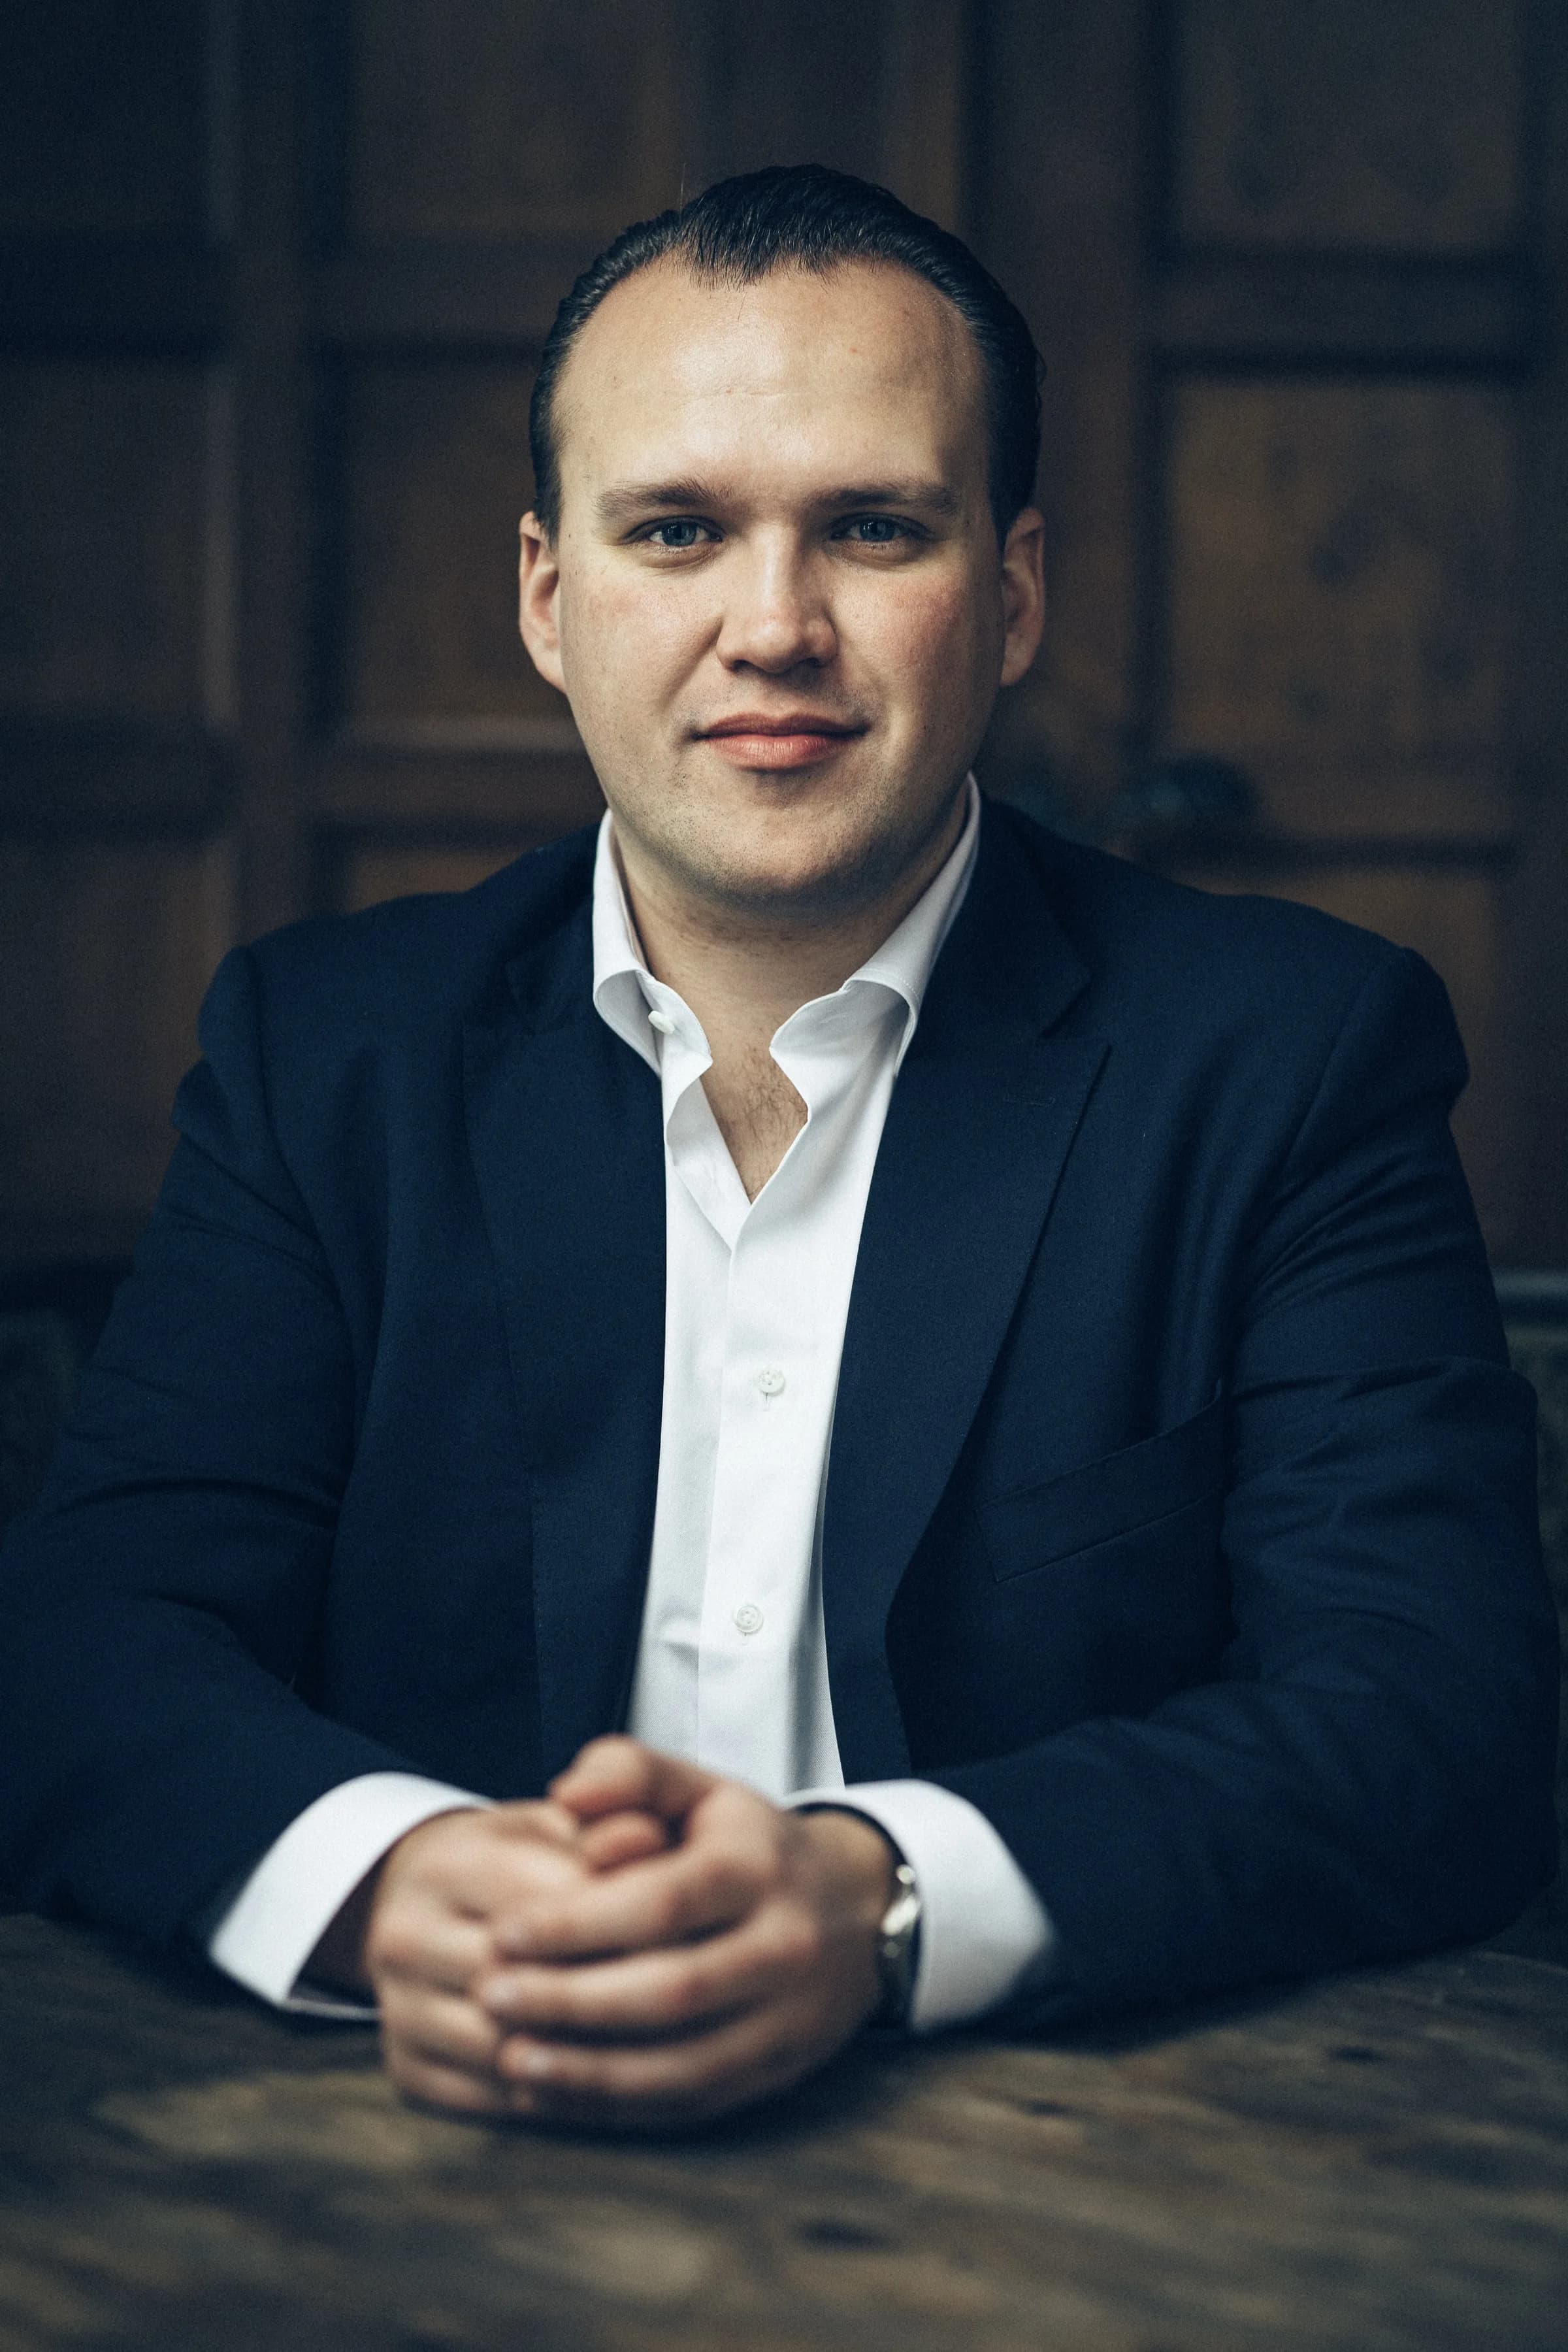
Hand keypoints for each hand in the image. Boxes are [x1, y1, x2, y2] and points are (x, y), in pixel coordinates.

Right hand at [351, 1800, 668, 2115]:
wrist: (431, 1904)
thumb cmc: (519, 1858)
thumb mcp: (560, 1825)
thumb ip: (609, 1822)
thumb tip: (649, 1839)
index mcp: (447, 1861)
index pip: (550, 1905)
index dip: (630, 1922)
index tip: (697, 1936)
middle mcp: (404, 1935)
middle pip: (525, 1984)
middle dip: (611, 1996)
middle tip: (693, 2009)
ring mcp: (398, 2008)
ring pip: (507, 2049)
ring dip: (585, 2058)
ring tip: (662, 2053)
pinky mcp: (405, 2069)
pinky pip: (489, 2099)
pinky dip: (554, 2098)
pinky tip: (609, 2082)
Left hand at [474, 1738, 895, 2131]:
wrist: (853, 1910)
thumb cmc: (748, 1845)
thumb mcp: (700, 1788)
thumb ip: (629, 1772)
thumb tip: (566, 1795)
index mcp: (759, 1867)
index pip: (663, 1903)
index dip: (578, 1923)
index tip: (502, 1932)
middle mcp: (784, 1946)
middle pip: (671, 1990)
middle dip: (571, 2000)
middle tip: (489, 1995)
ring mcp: (787, 2019)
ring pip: (682, 2062)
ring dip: (588, 2071)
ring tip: (508, 2058)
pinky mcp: (775, 2073)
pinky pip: (690, 2101)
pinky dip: (617, 2108)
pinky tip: (554, 2095)